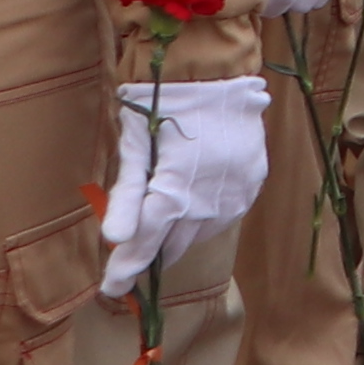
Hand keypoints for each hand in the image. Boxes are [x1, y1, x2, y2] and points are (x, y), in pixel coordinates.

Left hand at [99, 76, 272, 297]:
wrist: (217, 75)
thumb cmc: (162, 106)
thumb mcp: (135, 148)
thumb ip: (127, 198)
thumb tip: (114, 241)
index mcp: (175, 193)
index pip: (145, 244)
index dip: (126, 269)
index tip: (110, 289)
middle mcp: (210, 202)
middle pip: (173, 244)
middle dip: (151, 249)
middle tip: (131, 246)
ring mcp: (236, 195)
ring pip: (199, 232)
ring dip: (179, 230)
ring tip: (166, 208)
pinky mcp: (253, 185)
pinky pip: (224, 214)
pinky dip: (204, 214)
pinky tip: (195, 195)